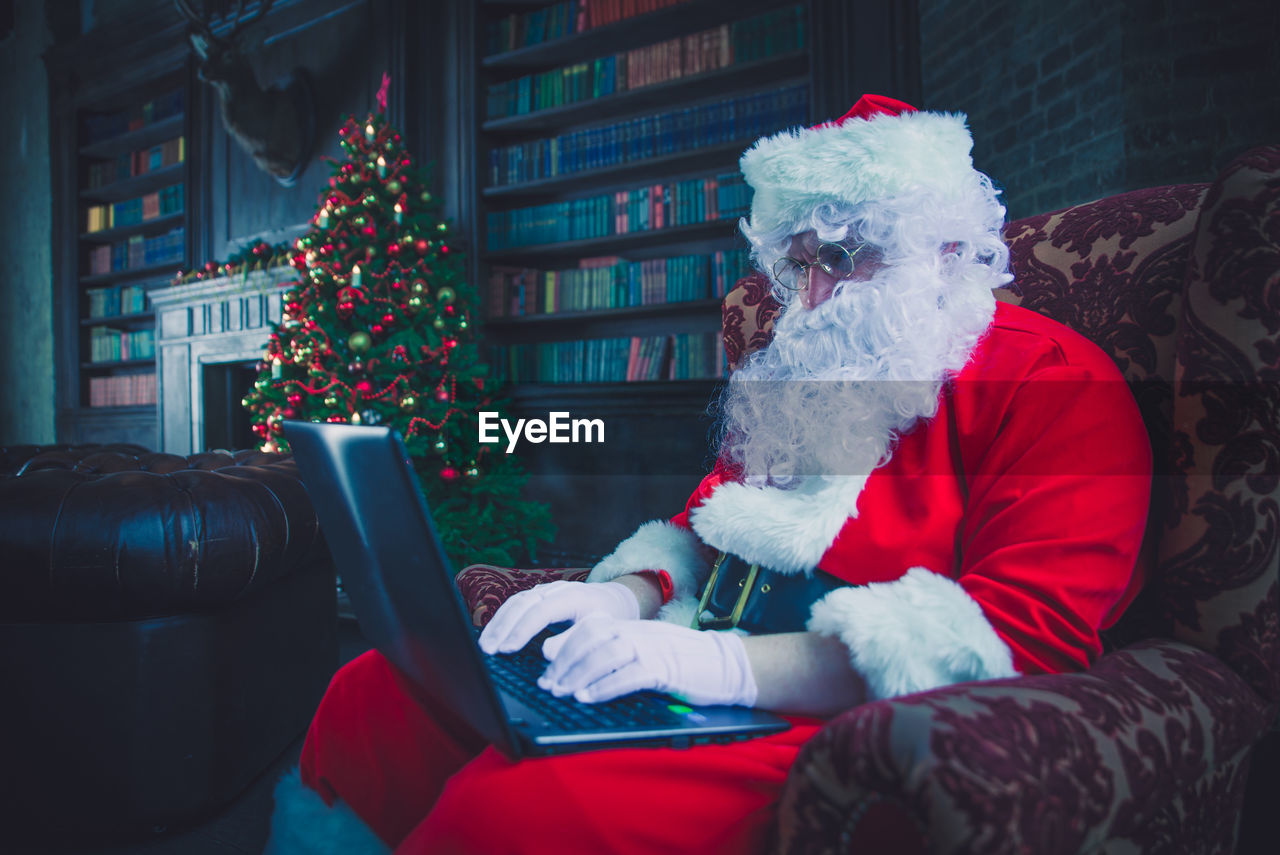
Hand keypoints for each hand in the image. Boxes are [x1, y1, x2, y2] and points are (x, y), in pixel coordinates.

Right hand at [478, 580, 639, 653]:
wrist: (615, 600)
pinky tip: (493, 634)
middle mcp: (557, 589)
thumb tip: (545, 652)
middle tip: (488, 650)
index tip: (507, 649)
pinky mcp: (539, 596)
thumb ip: (574, 640)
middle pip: (523, 604)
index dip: (522, 630)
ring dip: (498, 623)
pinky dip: (503, 619)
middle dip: (503, 627)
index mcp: (574, 597)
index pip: (541, 611)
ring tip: (485, 645)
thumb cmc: (609, 618)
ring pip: (516, 602)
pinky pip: (516, 605)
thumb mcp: (600, 631)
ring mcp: (546, 591)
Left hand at [538, 614, 757, 705]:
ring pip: (605, 656)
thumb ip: (616, 651)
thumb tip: (577, 663)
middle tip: (547, 684)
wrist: (727, 664)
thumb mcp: (647, 650)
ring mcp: (652, 649)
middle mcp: (639, 633)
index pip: (590, 627)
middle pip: (591, 640)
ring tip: (562, 692)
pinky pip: (628, 676)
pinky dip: (605, 687)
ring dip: (579, 674)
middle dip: (564, 663)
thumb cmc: (685, 662)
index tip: (546, 665)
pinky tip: (588, 698)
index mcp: (633, 627)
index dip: (564, 645)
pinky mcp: (666, 670)